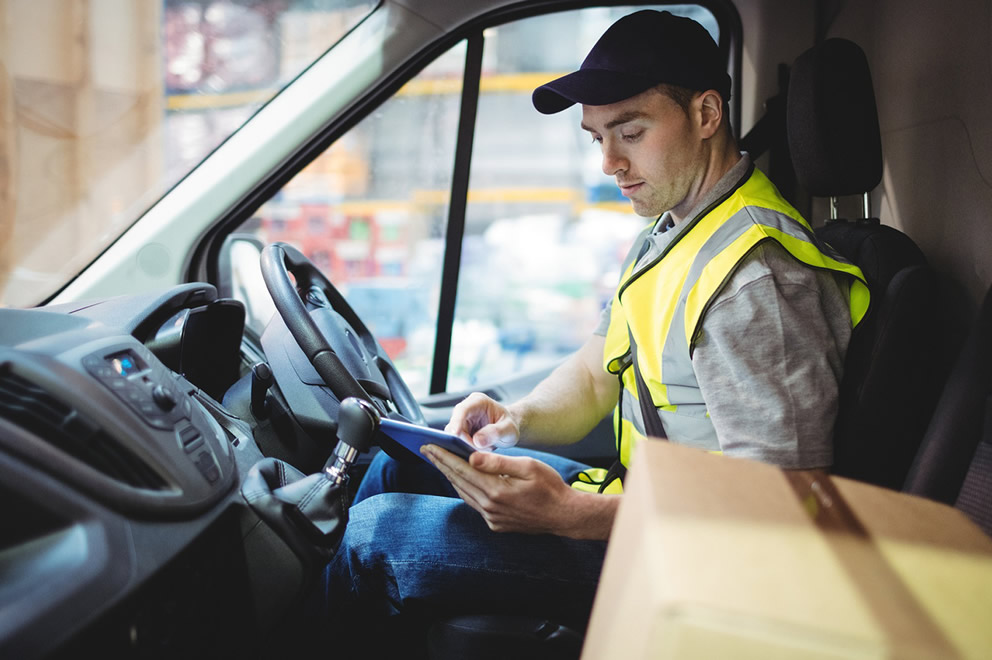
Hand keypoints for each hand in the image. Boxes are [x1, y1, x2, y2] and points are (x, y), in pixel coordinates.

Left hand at [421, 444, 574, 534]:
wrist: (564, 515)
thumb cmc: (550, 487)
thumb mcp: (528, 466)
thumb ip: (498, 462)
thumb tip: (471, 457)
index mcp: (496, 490)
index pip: (462, 469)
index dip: (443, 456)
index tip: (429, 446)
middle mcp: (490, 507)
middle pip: (458, 481)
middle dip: (441, 464)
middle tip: (426, 450)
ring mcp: (492, 518)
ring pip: (464, 494)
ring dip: (450, 477)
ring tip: (440, 462)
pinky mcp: (496, 524)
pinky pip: (474, 504)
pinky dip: (464, 490)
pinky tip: (461, 481)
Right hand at [444, 392, 520, 449]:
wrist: (506, 431)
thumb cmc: (509, 426)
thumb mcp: (509, 429)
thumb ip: (496, 433)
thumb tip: (477, 441)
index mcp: (478, 401)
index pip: (462, 410)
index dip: (456, 421)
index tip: (454, 435)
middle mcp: (466, 410)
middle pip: (454, 425)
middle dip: (462, 441)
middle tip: (477, 452)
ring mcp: (461, 422)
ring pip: (453, 436)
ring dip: (463, 447)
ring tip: (481, 452)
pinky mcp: (459, 433)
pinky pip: (455, 443)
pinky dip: (463, 450)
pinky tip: (474, 455)